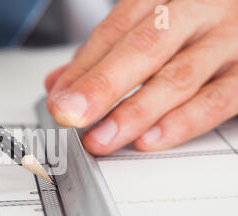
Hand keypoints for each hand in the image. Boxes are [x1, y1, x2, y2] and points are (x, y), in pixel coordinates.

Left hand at [46, 0, 237, 154]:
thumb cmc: (198, 22)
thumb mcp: (151, 26)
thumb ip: (104, 56)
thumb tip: (60, 87)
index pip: (116, 31)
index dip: (84, 68)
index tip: (58, 100)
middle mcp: (198, 12)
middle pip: (144, 48)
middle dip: (102, 86)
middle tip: (70, 114)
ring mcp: (228, 41)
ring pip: (178, 77)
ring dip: (134, 112)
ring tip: (102, 137)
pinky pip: (218, 100)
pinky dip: (182, 122)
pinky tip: (150, 139)